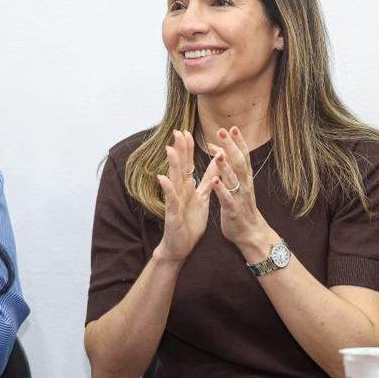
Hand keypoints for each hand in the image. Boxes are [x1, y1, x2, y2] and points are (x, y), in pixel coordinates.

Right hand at [154, 131, 219, 265]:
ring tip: (170, 148)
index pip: (188, 165)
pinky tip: (163, 178)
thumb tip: (216, 164)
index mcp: (188, 188)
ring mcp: (175, 202)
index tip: (188, 131)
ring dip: (172, 164)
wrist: (180, 246)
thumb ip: (207, 181)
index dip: (189, 149)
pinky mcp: (173, 215)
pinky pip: (171, 200)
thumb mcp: (203, 198)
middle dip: (180, 150)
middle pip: (180, 167)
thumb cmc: (190, 222)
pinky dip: (168, 189)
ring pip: (174, 180)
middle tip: (178, 131)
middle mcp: (180, 192)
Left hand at [209, 126, 273, 255]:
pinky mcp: (232, 210)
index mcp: (245, 177)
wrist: (250, 233)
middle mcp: (244, 184)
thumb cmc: (241, 205)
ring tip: (217, 153)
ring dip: (225, 165)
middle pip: (238, 162)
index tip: (232, 127)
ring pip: (233, 179)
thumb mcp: (235, 183)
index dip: (238, 142)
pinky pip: (227, 198)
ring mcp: (239, 197)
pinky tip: (215, 181)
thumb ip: (226, 165)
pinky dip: (221, 189)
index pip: (243, 155)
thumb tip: (216, 146)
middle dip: (231, 147)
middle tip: (223, 131)